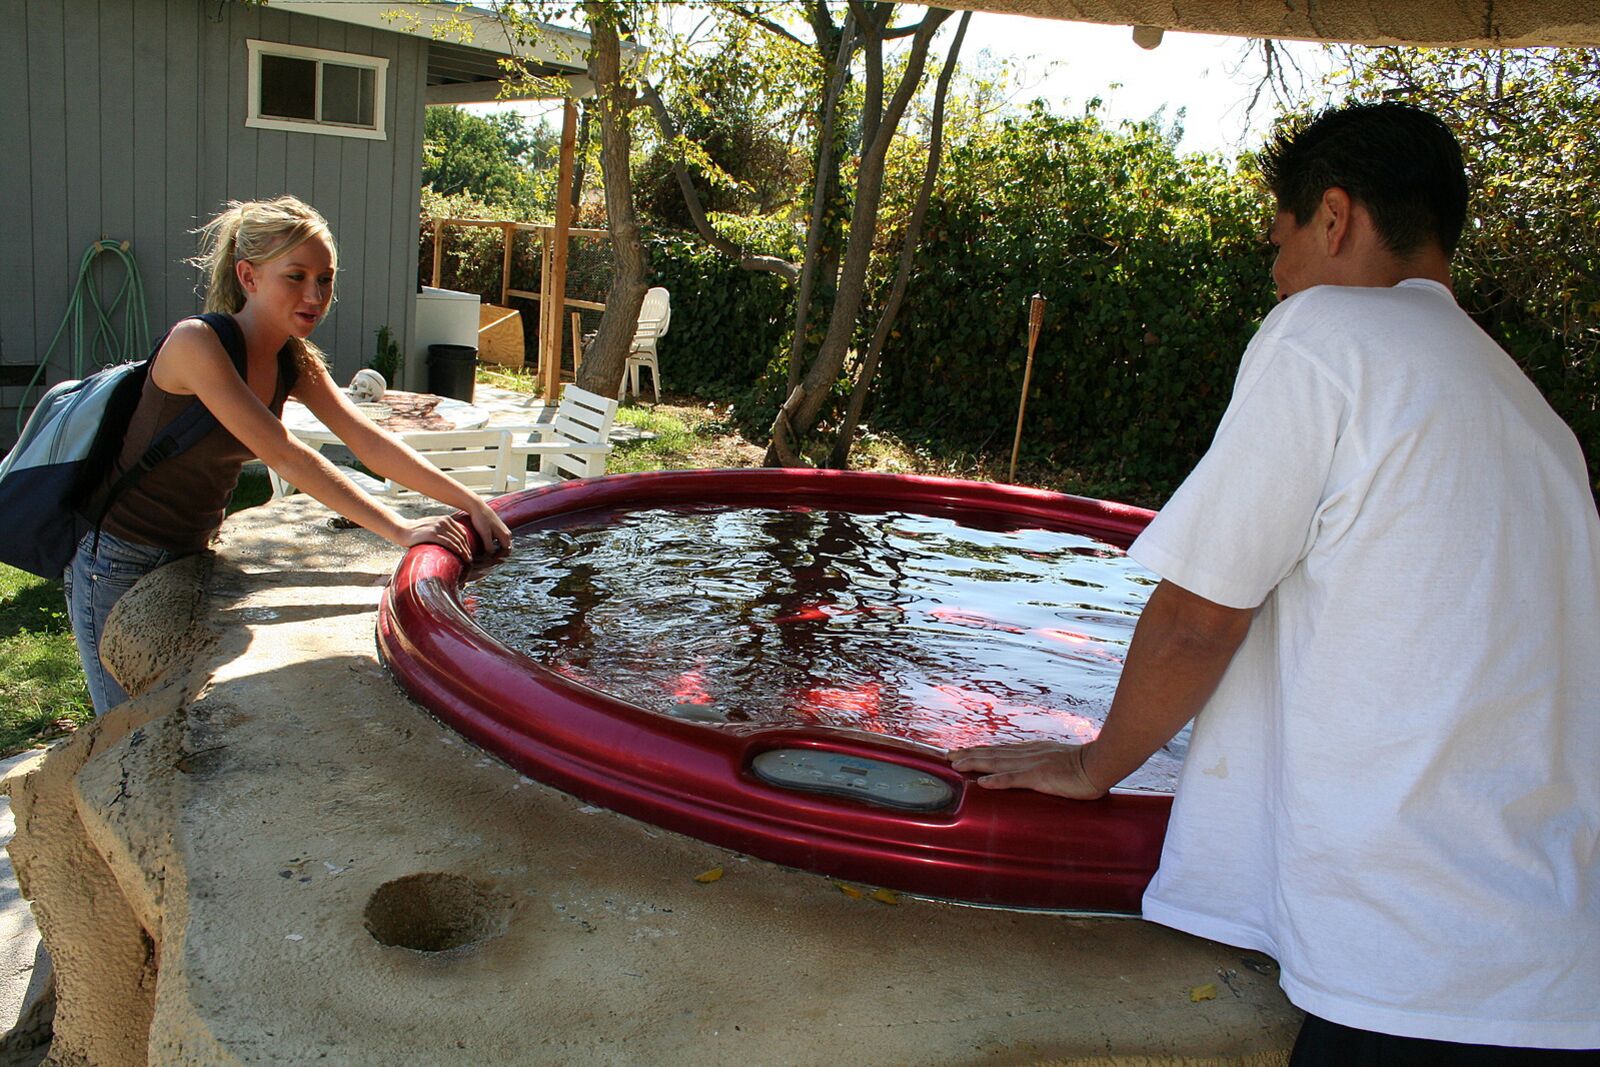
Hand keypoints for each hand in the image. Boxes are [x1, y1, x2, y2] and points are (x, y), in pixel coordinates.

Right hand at [398, 515, 477, 562]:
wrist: (402, 530)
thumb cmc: (418, 532)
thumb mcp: (433, 527)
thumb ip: (444, 532)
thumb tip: (454, 543)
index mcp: (446, 519)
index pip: (462, 533)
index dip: (467, 545)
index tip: (469, 554)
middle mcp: (444, 521)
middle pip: (461, 538)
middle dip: (467, 550)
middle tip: (470, 560)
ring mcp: (438, 527)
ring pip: (457, 541)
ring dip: (464, 552)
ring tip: (467, 561)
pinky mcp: (433, 533)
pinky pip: (449, 543)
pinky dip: (456, 550)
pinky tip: (460, 556)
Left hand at [464, 501, 512, 558]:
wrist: (478, 506)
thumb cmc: (481, 519)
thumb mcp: (484, 534)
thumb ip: (489, 546)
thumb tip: (491, 556)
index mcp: (505, 535)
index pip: (506, 552)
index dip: (499, 558)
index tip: (489, 560)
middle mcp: (507, 533)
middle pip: (506, 549)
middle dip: (498, 555)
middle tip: (487, 559)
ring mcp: (503, 530)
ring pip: (502, 545)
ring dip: (496, 551)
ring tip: (485, 554)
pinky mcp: (498, 529)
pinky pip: (499, 541)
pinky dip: (494, 545)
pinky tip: (485, 546)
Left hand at [948, 741, 1106, 799]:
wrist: (1100, 763)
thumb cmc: (1084, 765)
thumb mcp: (1059, 761)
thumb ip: (1045, 765)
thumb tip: (1035, 772)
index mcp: (1032, 751)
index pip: (1000, 749)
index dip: (980, 750)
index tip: (962, 751)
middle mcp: (1028, 754)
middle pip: (993, 753)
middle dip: (969, 754)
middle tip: (948, 756)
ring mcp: (1032, 764)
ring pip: (997, 762)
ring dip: (975, 763)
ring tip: (956, 765)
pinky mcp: (1040, 776)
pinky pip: (1015, 779)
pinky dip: (998, 780)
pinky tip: (983, 782)